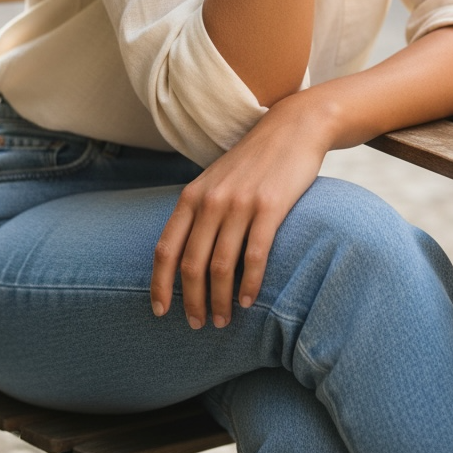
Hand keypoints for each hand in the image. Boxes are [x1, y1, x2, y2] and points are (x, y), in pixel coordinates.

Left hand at [150, 95, 329, 328]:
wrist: (292, 128)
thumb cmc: (253, 161)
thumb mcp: (215, 180)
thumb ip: (198, 211)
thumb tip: (182, 255)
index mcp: (192, 195)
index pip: (166, 249)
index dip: (160, 285)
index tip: (161, 311)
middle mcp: (211, 200)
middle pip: (191, 265)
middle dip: (191, 301)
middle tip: (198, 324)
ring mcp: (240, 204)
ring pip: (221, 266)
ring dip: (219, 300)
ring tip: (223, 319)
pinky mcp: (270, 207)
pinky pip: (255, 256)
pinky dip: (249, 284)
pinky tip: (249, 301)